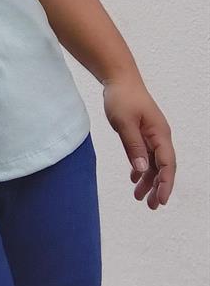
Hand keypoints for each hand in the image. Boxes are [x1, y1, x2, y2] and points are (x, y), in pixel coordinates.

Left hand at [102, 73, 175, 207]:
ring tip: (139, 197)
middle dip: (158, 187)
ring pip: (154, 163)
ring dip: (148, 180)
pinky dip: (141, 168)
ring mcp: (152, 134)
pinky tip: (134, 178)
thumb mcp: (124, 123)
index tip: (160, 200)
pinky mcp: (143, 133)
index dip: (166, 183)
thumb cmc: (122, 97)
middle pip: (163, 166)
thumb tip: (143, 169)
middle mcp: (159, 136)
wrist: (118, 79)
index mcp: (159, 133)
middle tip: (151, 206)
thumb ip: (133, 146)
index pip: (167, 163)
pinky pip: (145, 155)